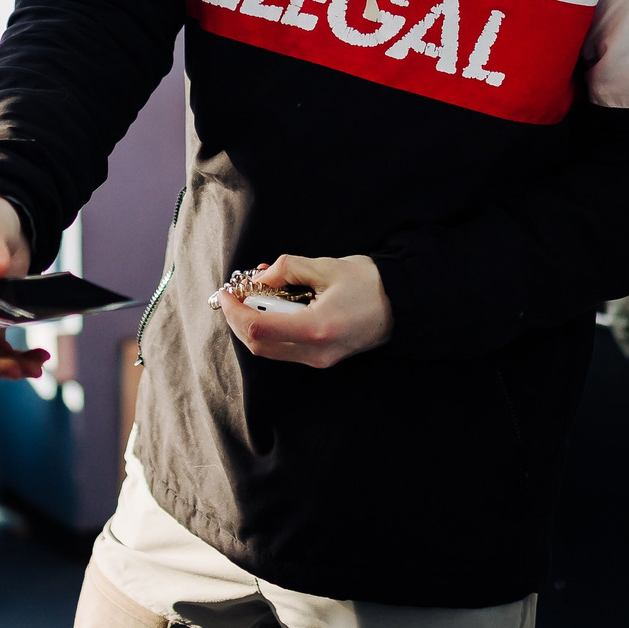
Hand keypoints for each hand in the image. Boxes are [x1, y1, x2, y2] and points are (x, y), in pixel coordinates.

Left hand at [210, 255, 393, 368]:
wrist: (402, 304)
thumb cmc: (370, 282)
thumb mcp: (325, 266)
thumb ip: (287, 269)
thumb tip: (259, 278)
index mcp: (317, 328)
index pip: (258, 327)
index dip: (234, 312)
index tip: (226, 293)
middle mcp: (315, 352)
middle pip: (257, 345)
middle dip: (238, 320)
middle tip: (233, 295)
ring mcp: (319, 360)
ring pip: (268, 350)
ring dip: (252, 325)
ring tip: (252, 299)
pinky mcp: (322, 360)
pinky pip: (283, 350)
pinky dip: (270, 330)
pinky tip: (272, 309)